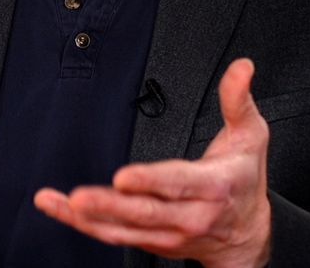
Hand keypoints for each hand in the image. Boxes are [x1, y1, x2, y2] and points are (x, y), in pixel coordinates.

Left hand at [35, 58, 270, 267]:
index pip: (177, 183)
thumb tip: (241, 68)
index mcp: (211, 186)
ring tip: (58, 203)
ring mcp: (168, 233)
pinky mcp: (151, 241)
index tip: (123, 177)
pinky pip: (114, 235)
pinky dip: (85, 226)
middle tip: (78, 198)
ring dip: (87, 219)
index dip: (150, 181)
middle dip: (109, 205)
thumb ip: (238, 100)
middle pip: (145, 212)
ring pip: (124, 229)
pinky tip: (60, 209)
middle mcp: (189, 216)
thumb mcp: (251, 137)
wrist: (249, 235)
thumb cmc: (244, 180)